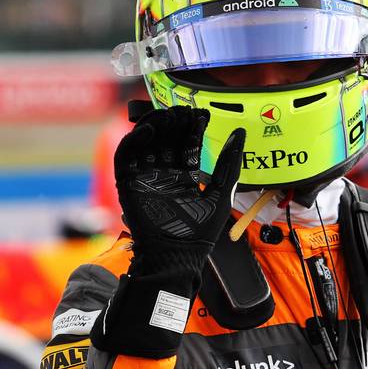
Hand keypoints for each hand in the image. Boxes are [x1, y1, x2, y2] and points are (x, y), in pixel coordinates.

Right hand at [92, 107, 243, 355]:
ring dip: (155, 126)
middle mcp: (165, 174)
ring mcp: (146, 177)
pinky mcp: (128, 184)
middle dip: (174, 123)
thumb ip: (230, 164)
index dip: (192, 128)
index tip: (201, 114)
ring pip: (147, 142)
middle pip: (166, 138)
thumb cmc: (200, 234)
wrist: (176, 257)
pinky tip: (146, 130)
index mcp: (186, 176)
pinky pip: (127, 156)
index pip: (187, 144)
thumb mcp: (220, 193)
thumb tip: (241, 133)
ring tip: (168, 116)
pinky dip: (134, 140)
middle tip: (184, 111)